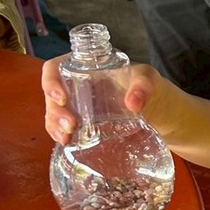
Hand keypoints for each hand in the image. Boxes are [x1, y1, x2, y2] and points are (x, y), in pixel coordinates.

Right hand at [41, 56, 162, 144]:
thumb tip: (133, 104)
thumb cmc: (150, 86)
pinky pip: (63, 127)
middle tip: (70, 126)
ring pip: (54, 112)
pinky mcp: (83, 122)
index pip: (56, 67)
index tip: (61, 98)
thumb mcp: (149, 80)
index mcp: (86, 66)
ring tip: (66, 138)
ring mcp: (78, 104)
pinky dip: (60, 134)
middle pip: (52, 94)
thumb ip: (144, 86)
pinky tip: (66, 142)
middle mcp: (77, 84)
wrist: (157, 109)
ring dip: (54, 125)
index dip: (51, 81)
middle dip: (55, 111)